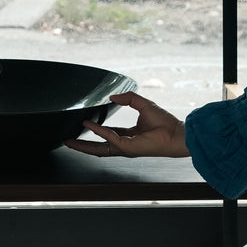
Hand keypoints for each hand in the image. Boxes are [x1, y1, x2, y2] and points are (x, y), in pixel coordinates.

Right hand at [65, 91, 189, 159]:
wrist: (177, 133)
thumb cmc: (165, 122)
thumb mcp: (143, 104)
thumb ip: (128, 98)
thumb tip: (113, 97)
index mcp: (129, 136)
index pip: (108, 135)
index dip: (96, 130)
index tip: (84, 124)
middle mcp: (125, 144)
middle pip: (99, 147)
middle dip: (83, 146)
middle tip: (69, 141)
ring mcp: (125, 148)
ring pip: (99, 149)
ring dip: (84, 145)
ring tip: (70, 141)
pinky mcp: (128, 147)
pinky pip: (109, 138)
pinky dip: (98, 131)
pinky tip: (89, 125)